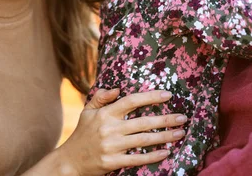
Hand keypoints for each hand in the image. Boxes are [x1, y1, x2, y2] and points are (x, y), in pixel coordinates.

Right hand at [57, 89, 186, 175]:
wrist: (69, 161)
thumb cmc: (82, 134)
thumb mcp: (87, 112)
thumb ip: (101, 97)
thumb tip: (117, 89)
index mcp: (106, 114)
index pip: (131, 101)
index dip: (150, 97)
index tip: (167, 95)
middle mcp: (110, 128)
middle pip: (143, 122)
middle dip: (165, 119)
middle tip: (182, 117)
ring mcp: (112, 146)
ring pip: (143, 140)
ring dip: (164, 137)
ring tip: (180, 133)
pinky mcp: (113, 162)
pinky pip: (137, 159)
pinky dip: (153, 156)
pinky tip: (166, 152)